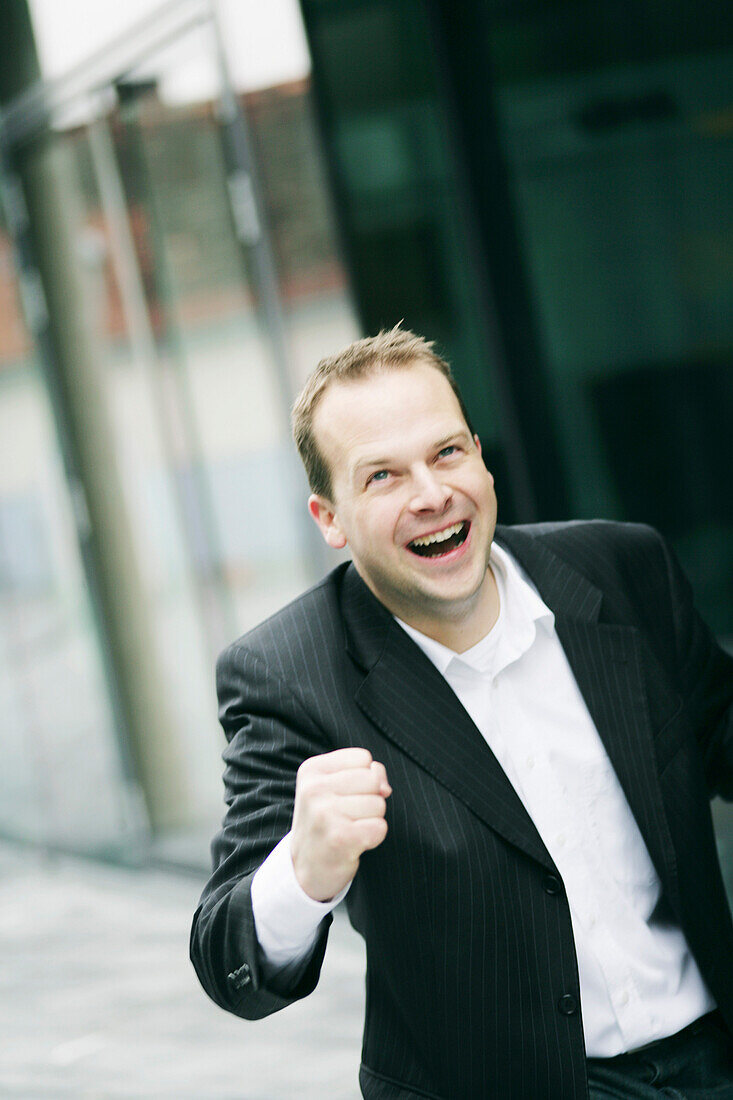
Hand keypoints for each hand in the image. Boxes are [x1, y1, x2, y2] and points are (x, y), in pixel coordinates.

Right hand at [290, 747, 390, 901]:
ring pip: (379, 804)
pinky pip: (380, 827)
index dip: (364, 777)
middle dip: (370, 799)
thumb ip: (364, 773)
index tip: (344, 796)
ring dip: (371, 820)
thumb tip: (385, 788)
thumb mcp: (335, 787)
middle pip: (373, 779)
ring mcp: (324, 813)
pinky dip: (374, 837)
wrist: (305, 868)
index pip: (363, 758)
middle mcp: (314, 789)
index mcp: (312, 769)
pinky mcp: (339, 838)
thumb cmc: (327, 822)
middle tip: (348, 815)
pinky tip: (354, 843)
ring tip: (349, 829)